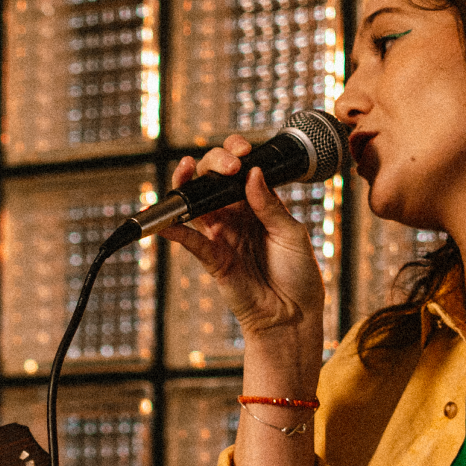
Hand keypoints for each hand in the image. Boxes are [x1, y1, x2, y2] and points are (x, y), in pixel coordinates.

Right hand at [156, 134, 327, 340]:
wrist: (293, 314)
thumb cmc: (298, 274)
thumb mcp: (291, 232)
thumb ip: (269, 204)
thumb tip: (251, 173)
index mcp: (258, 206)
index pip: (239, 172)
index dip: (235, 155)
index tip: (242, 151)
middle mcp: (236, 217)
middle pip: (212, 181)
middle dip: (214, 163)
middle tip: (228, 165)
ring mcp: (221, 236)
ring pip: (195, 204)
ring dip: (185, 184)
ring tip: (185, 169)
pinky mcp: (212, 258)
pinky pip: (190, 240)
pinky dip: (174, 229)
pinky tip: (167, 220)